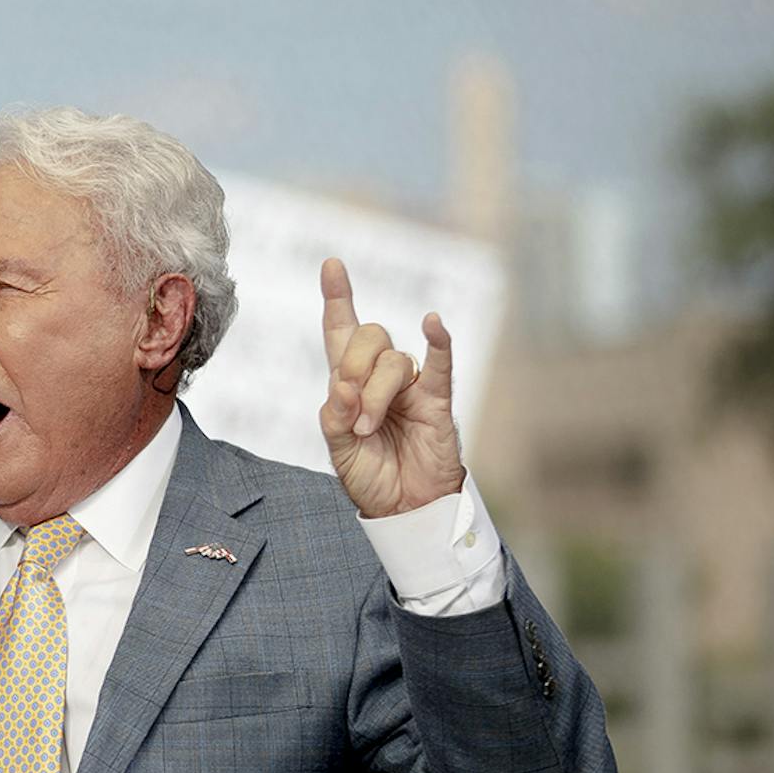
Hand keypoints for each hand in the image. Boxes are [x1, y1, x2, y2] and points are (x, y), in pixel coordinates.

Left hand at [318, 258, 464, 516]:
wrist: (403, 508)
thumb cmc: (371, 475)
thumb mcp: (338, 451)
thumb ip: (334, 417)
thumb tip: (343, 386)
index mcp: (350, 383)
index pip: (342, 331)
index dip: (338, 299)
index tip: (332, 264)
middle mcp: (380, 376)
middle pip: (368, 337)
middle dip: (354, 369)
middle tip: (351, 414)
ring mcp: (411, 385)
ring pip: (393, 361)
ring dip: (376, 395)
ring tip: (368, 429)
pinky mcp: (437, 400)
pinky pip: (440, 364)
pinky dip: (438, 342)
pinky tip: (433, 324)